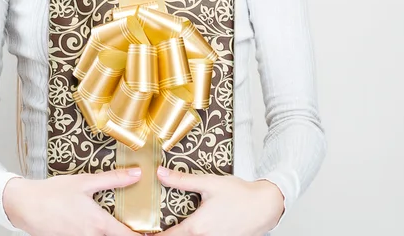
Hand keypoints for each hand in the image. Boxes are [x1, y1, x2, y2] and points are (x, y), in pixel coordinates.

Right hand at [2, 168, 142, 235]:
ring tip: (118, 224)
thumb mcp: (85, 182)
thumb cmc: (53, 193)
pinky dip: (97, 233)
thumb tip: (137, 174)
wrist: (25, 206)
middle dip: (125, 233)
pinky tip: (96, 223)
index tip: (154, 234)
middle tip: (138, 227)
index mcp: (98, 224)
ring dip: (110, 232)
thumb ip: (113, 179)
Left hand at [157, 166, 284, 235]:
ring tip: (165, 226)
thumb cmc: (239, 195)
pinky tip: (186, 226)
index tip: (138, 233)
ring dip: (177, 234)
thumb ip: (182, 180)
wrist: (265, 207)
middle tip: (148, 229)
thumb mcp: (208, 183)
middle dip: (162, 235)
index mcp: (196, 228)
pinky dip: (190, 234)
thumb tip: (160, 173)